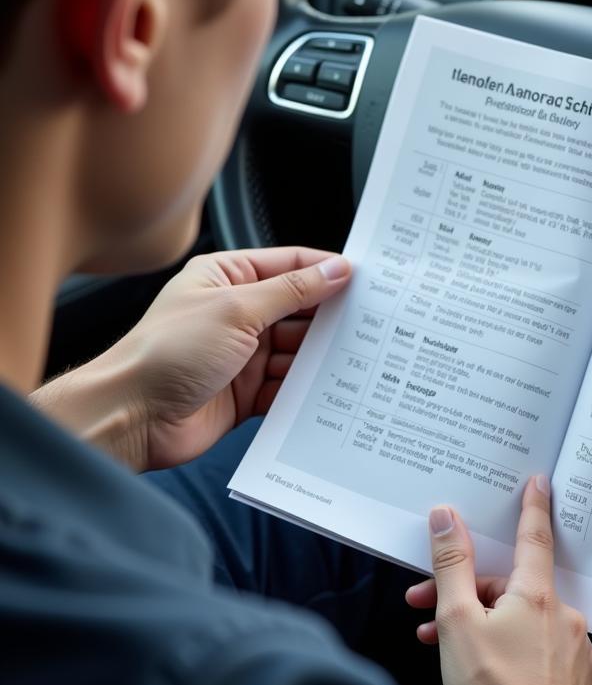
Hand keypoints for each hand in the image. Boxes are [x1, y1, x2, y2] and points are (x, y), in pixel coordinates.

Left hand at [33, 247, 350, 470]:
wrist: (130, 419)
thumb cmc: (165, 353)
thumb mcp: (237, 309)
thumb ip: (291, 291)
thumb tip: (335, 271)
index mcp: (227, 277)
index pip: (289, 265)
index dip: (326, 271)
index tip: (363, 278)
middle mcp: (236, 313)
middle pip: (298, 309)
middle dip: (329, 317)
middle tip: (369, 321)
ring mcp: (242, 354)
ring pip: (297, 350)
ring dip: (320, 356)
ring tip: (353, 357)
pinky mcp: (246, 391)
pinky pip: (287, 386)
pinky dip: (305, 389)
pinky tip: (327, 390)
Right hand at [406, 476, 591, 684]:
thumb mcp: (456, 621)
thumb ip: (451, 564)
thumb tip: (447, 517)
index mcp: (537, 597)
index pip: (535, 536)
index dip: (534, 506)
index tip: (540, 482)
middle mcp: (564, 618)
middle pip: (515, 587)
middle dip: (471, 593)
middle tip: (431, 606)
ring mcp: (575, 652)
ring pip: (525, 623)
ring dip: (487, 627)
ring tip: (447, 649)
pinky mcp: (579, 683)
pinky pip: (542, 653)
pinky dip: (513, 654)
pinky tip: (487, 672)